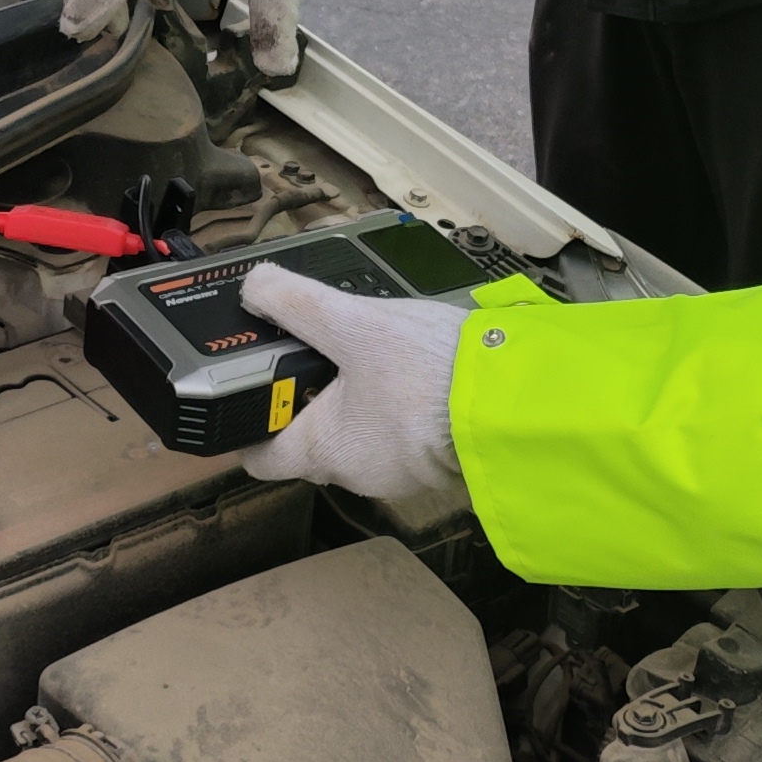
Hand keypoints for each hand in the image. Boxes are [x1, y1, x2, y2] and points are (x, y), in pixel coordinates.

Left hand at [236, 264, 467, 511]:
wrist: (514, 397)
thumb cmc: (433, 373)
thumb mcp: (355, 323)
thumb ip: (297, 303)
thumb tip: (256, 287)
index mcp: (324, 450)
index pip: (261, 457)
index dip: (247, 425)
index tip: (248, 394)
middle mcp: (356, 473)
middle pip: (311, 440)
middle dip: (310, 399)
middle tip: (313, 355)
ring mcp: (400, 472)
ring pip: (359, 437)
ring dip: (358, 402)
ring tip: (370, 357)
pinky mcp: (435, 462)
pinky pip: (400, 436)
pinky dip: (397, 408)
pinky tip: (412, 374)